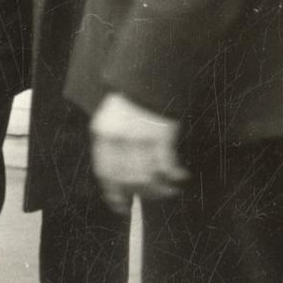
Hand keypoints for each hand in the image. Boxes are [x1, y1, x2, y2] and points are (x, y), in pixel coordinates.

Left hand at [90, 93, 188, 215]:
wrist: (148, 75)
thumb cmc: (131, 102)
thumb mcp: (112, 121)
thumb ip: (113, 147)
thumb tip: (122, 183)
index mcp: (102, 133)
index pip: (105, 172)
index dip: (113, 193)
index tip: (122, 207)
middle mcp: (118, 137)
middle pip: (127, 178)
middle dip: (142, 193)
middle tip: (152, 198)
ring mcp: (139, 136)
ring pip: (147, 176)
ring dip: (160, 189)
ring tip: (169, 191)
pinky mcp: (160, 134)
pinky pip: (166, 165)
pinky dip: (174, 175)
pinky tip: (180, 177)